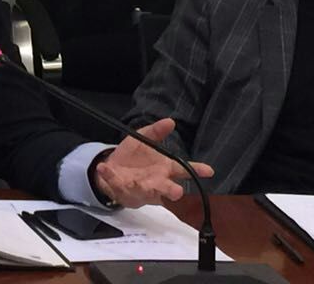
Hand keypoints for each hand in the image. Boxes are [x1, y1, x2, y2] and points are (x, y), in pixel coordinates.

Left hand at [94, 117, 213, 207]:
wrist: (114, 167)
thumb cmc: (134, 156)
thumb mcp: (143, 139)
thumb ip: (156, 132)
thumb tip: (170, 121)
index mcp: (165, 168)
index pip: (183, 170)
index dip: (196, 170)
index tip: (208, 171)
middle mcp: (156, 181)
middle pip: (168, 188)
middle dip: (171, 191)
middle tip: (177, 191)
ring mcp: (140, 188)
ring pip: (145, 191)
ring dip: (144, 188)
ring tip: (140, 183)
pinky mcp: (123, 190)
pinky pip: (116, 183)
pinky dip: (110, 176)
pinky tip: (104, 168)